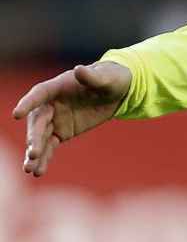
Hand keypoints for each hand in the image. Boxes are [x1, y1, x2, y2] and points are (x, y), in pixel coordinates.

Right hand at [12, 61, 131, 176]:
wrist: (116, 91)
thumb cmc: (111, 79)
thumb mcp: (107, 78)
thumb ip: (92, 77)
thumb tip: (80, 70)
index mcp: (57, 87)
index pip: (38, 94)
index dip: (27, 103)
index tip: (16, 114)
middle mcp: (50, 104)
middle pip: (37, 121)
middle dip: (34, 137)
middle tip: (33, 153)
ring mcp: (54, 119)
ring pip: (40, 138)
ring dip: (34, 153)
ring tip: (30, 169)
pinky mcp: (61, 132)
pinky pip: (50, 146)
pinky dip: (44, 158)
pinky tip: (38, 171)